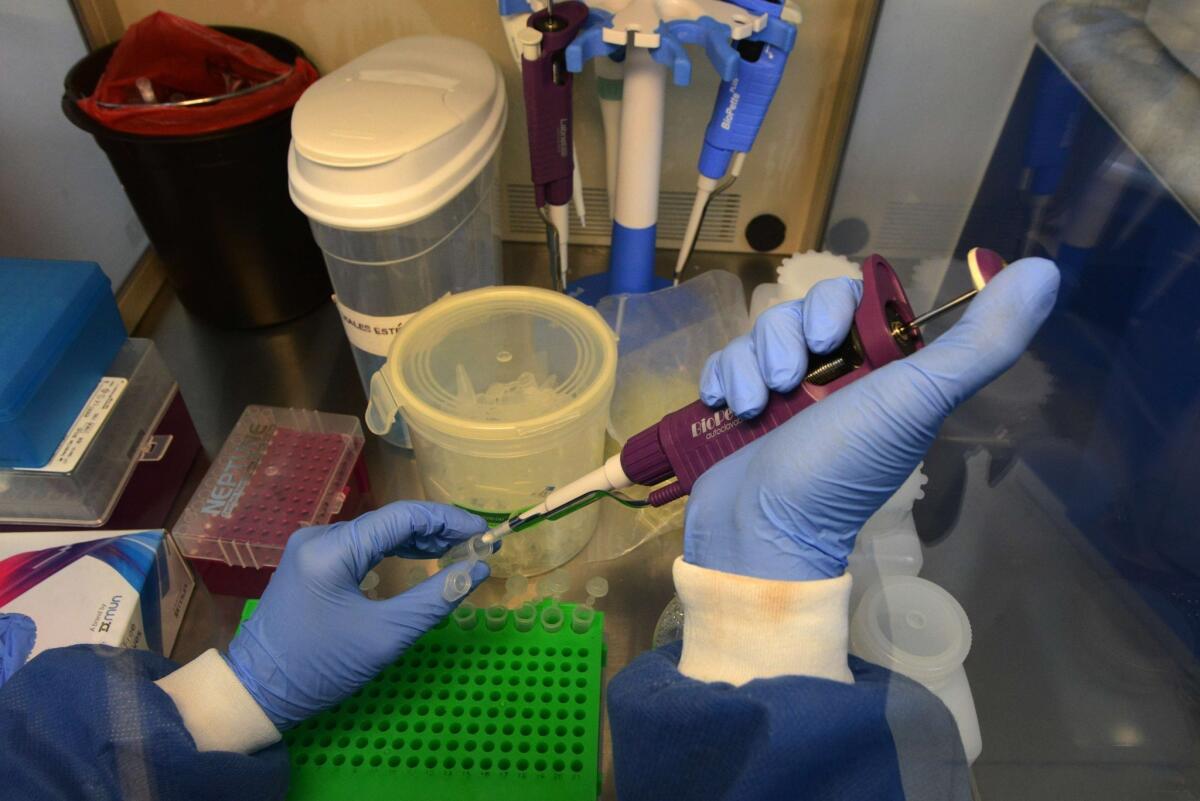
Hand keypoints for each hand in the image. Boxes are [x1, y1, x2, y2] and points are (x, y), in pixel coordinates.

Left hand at [226, 502, 488, 728]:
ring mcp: (313, 549)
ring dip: (418, 540)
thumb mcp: (385, 637)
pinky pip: (362, 547)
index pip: (403, 517)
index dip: (449, 520)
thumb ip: (434, 600)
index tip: (485, 533)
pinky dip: (394, 551)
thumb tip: (477, 569)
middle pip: (391, 521)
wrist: (257, 693)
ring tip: (457, 552)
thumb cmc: (320, 667)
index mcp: (334, 548)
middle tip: (478, 546)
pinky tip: (420, 559)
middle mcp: (321, 537)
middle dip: (437, 531)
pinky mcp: (312, 564)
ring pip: (378, 533)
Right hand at [686, 258, 1059, 579]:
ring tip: (756, 407)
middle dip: (786, 337)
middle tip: (790, 382)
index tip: (830, 338)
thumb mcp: (919, 400)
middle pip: (800, 313)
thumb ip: (982, 341)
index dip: (834, 307)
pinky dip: (723, 377)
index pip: (854, 302)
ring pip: (759, 335)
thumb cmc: (842, 467)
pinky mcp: (741, 409)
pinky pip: (726, 362)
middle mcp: (832, 379)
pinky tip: (727, 404)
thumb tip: (1043, 271)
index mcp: (880, 372)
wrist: (761, 530)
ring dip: (752, 363)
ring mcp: (782, 395)